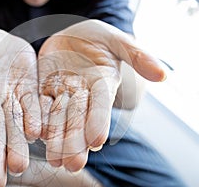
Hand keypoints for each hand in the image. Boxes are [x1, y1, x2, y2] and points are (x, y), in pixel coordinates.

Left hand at [38, 20, 164, 171]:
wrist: (71, 35)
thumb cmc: (97, 36)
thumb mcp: (117, 40)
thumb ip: (137, 55)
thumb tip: (164, 75)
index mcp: (102, 83)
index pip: (102, 104)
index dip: (99, 121)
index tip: (97, 140)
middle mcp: (83, 93)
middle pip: (79, 117)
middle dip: (77, 140)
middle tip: (73, 163)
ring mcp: (63, 92)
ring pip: (59, 116)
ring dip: (57, 138)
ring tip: (55, 160)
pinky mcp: (45, 89)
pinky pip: (40, 104)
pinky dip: (37, 119)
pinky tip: (34, 135)